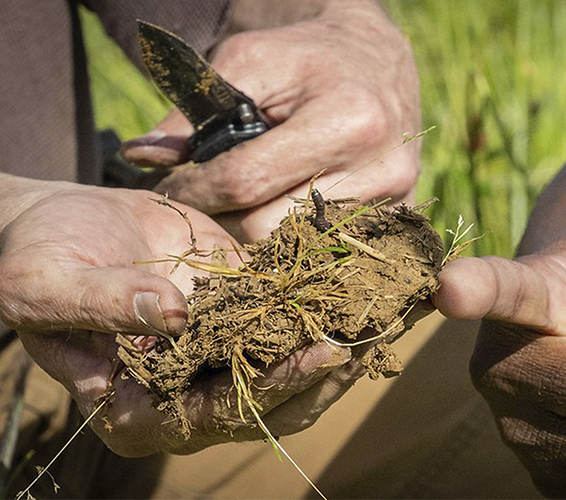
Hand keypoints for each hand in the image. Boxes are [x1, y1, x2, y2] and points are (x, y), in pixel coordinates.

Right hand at [0, 183, 358, 455]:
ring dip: (338, 340)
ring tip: (388, 311)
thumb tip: (170, 316)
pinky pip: (286, 312)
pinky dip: (323, 300)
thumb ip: (102, 305)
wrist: (55, 224)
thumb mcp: (44, 283)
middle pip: (271, 398)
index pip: (215, 414)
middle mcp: (187, 389)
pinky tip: (364, 280)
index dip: (271, 389)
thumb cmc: (34, 260)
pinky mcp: (237, 307)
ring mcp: (218, 349)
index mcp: (137, 408)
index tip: (322, 356)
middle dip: (325, 372)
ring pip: (289, 360)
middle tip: (375, 336)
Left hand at [122, 3, 419, 241]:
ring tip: (238, 211)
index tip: (170, 190)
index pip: (248, 181)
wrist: (378, 63)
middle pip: (271, 228)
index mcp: (347, 120)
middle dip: (223, 222)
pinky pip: (328, 249)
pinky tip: (277, 217)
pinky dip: (294, 240)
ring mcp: (396, 200)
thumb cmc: (308, 58)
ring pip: (297, 249)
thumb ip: (193, 110)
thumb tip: (143, 158)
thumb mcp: (249, 61)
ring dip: (256, 236)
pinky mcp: (398, 217)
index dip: (196, 191)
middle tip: (202, 207)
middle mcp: (382, 168)